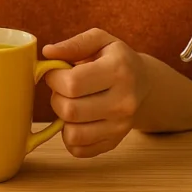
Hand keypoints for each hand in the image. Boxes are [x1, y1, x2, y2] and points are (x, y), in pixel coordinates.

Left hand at [42, 28, 150, 157]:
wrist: (143, 82)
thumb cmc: (115, 58)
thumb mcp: (99, 40)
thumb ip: (73, 44)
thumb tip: (48, 53)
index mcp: (119, 70)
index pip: (72, 83)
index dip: (54, 77)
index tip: (56, 72)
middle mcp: (124, 102)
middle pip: (70, 110)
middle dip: (56, 97)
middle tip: (63, 89)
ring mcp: (121, 126)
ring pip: (72, 134)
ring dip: (62, 119)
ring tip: (71, 103)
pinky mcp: (114, 142)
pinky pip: (79, 150)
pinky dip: (70, 137)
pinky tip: (77, 120)